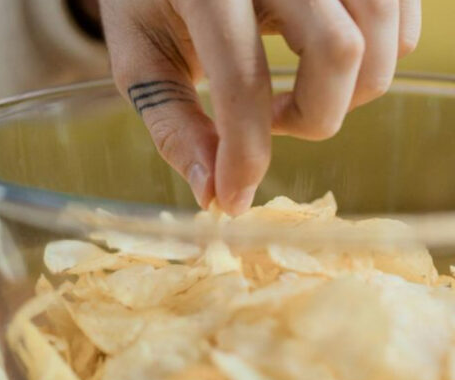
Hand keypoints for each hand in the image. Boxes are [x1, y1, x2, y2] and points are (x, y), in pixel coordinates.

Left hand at [99, 0, 420, 213]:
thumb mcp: (141, 61)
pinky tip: (323, 65)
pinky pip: (399, 16)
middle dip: (314, 117)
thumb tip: (212, 193)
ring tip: (296, 94)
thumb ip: (172, 125)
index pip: (244, 78)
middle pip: (340, 50)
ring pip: (383, 34)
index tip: (234, 197)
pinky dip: (378, 56)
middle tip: (272, 124)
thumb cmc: (149, 4)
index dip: (245, 153)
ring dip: (352, 90)